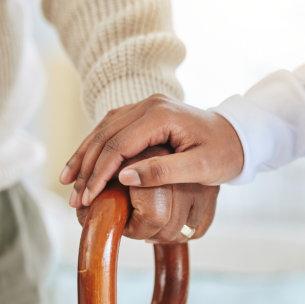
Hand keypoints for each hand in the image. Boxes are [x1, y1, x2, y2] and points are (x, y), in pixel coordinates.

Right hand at [60, 94, 242, 206]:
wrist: (237, 134)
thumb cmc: (224, 152)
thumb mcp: (200, 166)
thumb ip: (162, 171)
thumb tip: (123, 177)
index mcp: (160, 115)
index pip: (119, 145)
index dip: (99, 173)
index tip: (87, 197)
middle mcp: (148, 106)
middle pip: (105, 136)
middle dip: (86, 167)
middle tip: (73, 196)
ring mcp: (145, 107)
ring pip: (104, 130)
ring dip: (84, 155)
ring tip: (67, 179)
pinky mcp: (145, 114)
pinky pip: (112, 128)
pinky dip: (95, 146)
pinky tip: (84, 159)